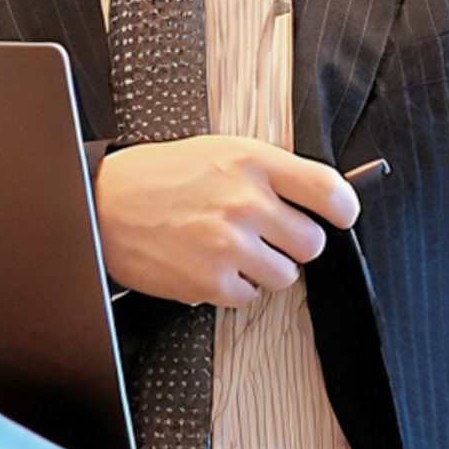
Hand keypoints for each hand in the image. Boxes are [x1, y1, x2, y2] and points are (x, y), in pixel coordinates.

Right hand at [94, 135, 360, 307]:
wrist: (105, 204)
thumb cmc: (164, 176)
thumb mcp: (222, 152)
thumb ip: (271, 172)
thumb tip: (323, 198)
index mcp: (253, 162)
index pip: (328, 190)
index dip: (343, 209)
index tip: (340, 216)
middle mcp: (245, 202)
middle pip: (312, 242)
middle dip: (294, 242)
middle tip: (268, 234)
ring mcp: (228, 245)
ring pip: (286, 275)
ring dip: (266, 268)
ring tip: (233, 249)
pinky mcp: (210, 281)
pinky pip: (250, 296)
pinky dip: (235, 286)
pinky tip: (210, 264)